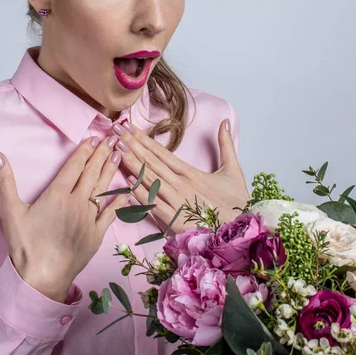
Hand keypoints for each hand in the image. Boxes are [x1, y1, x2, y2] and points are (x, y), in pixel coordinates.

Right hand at [0, 135, 125, 301]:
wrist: (42, 278)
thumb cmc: (25, 245)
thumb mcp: (10, 212)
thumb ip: (4, 182)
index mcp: (57, 195)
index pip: (74, 166)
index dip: (84, 150)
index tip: (94, 138)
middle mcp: (77, 202)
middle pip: (91, 173)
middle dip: (101, 154)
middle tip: (112, 139)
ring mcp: (89, 218)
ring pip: (103, 189)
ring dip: (111, 170)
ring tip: (118, 155)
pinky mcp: (97, 234)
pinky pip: (111, 213)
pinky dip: (120, 200)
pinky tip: (128, 191)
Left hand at [112, 118, 250, 230]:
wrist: (240, 232)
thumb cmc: (236, 204)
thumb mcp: (234, 170)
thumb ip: (226, 145)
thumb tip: (225, 122)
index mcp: (191, 174)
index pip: (162, 153)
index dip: (144, 140)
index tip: (130, 127)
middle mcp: (180, 186)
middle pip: (151, 163)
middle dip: (132, 145)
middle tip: (115, 130)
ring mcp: (175, 203)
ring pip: (149, 181)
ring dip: (131, 164)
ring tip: (116, 149)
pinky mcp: (173, 221)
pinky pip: (151, 206)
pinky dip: (138, 194)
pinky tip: (125, 182)